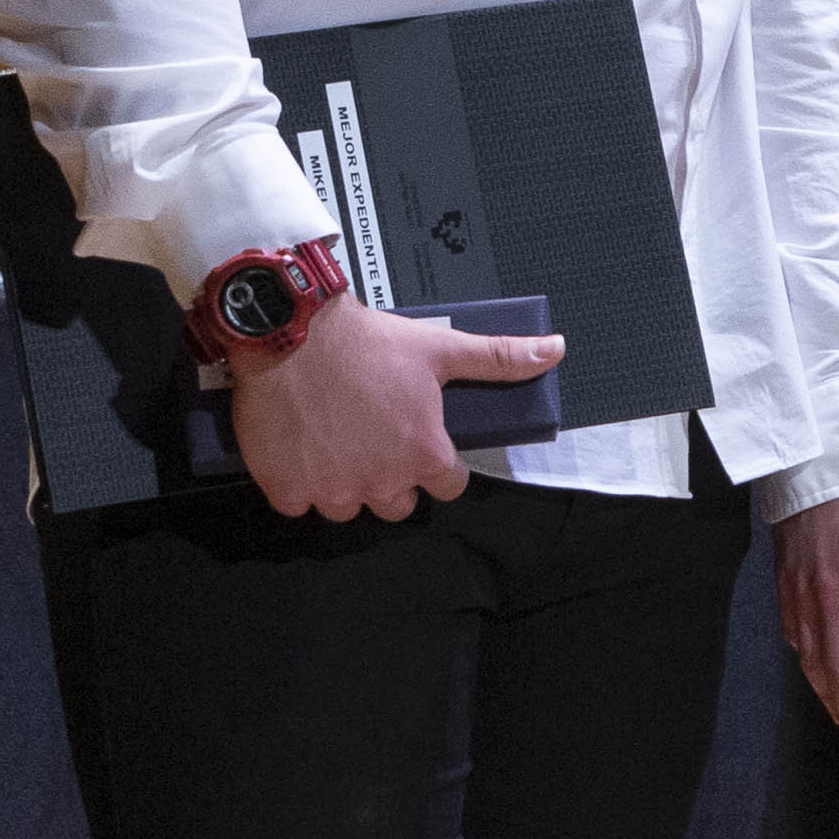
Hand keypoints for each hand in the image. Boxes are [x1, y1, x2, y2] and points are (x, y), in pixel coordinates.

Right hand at [224, 302, 561, 522]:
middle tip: (376, 440)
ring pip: (348, 509)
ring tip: (337, 443)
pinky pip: (298, 504)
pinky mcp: (285, 486)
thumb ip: (499, 358)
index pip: (448, 486)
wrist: (291, 329)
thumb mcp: (440, 347)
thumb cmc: (366, 341)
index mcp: (423, 454)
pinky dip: (298, 484)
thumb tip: (553, 350)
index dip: (437, 464)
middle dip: (392, 478)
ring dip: (345, 485)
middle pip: (398, 505)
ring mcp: (331, 488)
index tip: (419, 442)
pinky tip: (300, 451)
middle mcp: (380, 480)